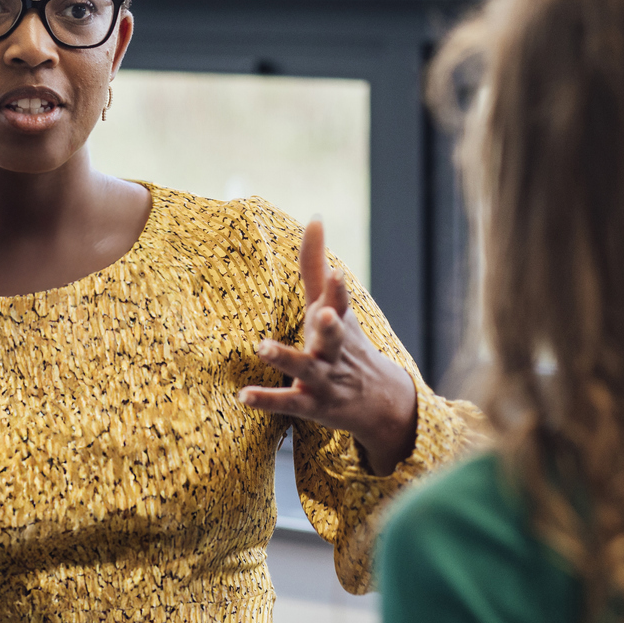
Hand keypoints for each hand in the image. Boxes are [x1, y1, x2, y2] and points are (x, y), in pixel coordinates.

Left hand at [239, 218, 419, 475]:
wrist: (380, 401)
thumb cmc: (346, 343)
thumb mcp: (333, 305)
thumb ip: (316, 265)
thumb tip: (314, 217)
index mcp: (339, 322)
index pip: (341, 301)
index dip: (337, 287)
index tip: (336, 270)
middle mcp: (334, 350)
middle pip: (335, 337)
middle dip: (331, 326)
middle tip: (325, 313)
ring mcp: (324, 379)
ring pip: (306, 369)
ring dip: (286, 358)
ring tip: (262, 347)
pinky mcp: (311, 405)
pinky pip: (287, 402)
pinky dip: (267, 399)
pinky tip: (243, 395)